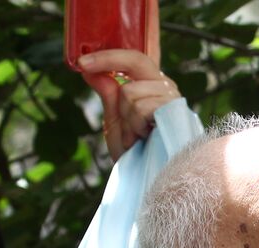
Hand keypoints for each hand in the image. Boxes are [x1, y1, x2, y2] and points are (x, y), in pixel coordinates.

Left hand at [79, 0, 180, 159]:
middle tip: (124, 128)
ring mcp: (174, 100)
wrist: (153, 181)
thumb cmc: (138, 154)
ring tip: (138, 139)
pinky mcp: (177, 113)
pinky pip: (142, 107)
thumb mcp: (115, 122)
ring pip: (132, 93)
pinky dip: (136, 126)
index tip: (81, 64)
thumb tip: (89, 70)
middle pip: (132, 69)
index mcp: (153, 86)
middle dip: (119, 101)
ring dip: (127, 121)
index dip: (108, 57)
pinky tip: (145, 139)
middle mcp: (166, 88)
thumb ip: (107, 94)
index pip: (133, 58)